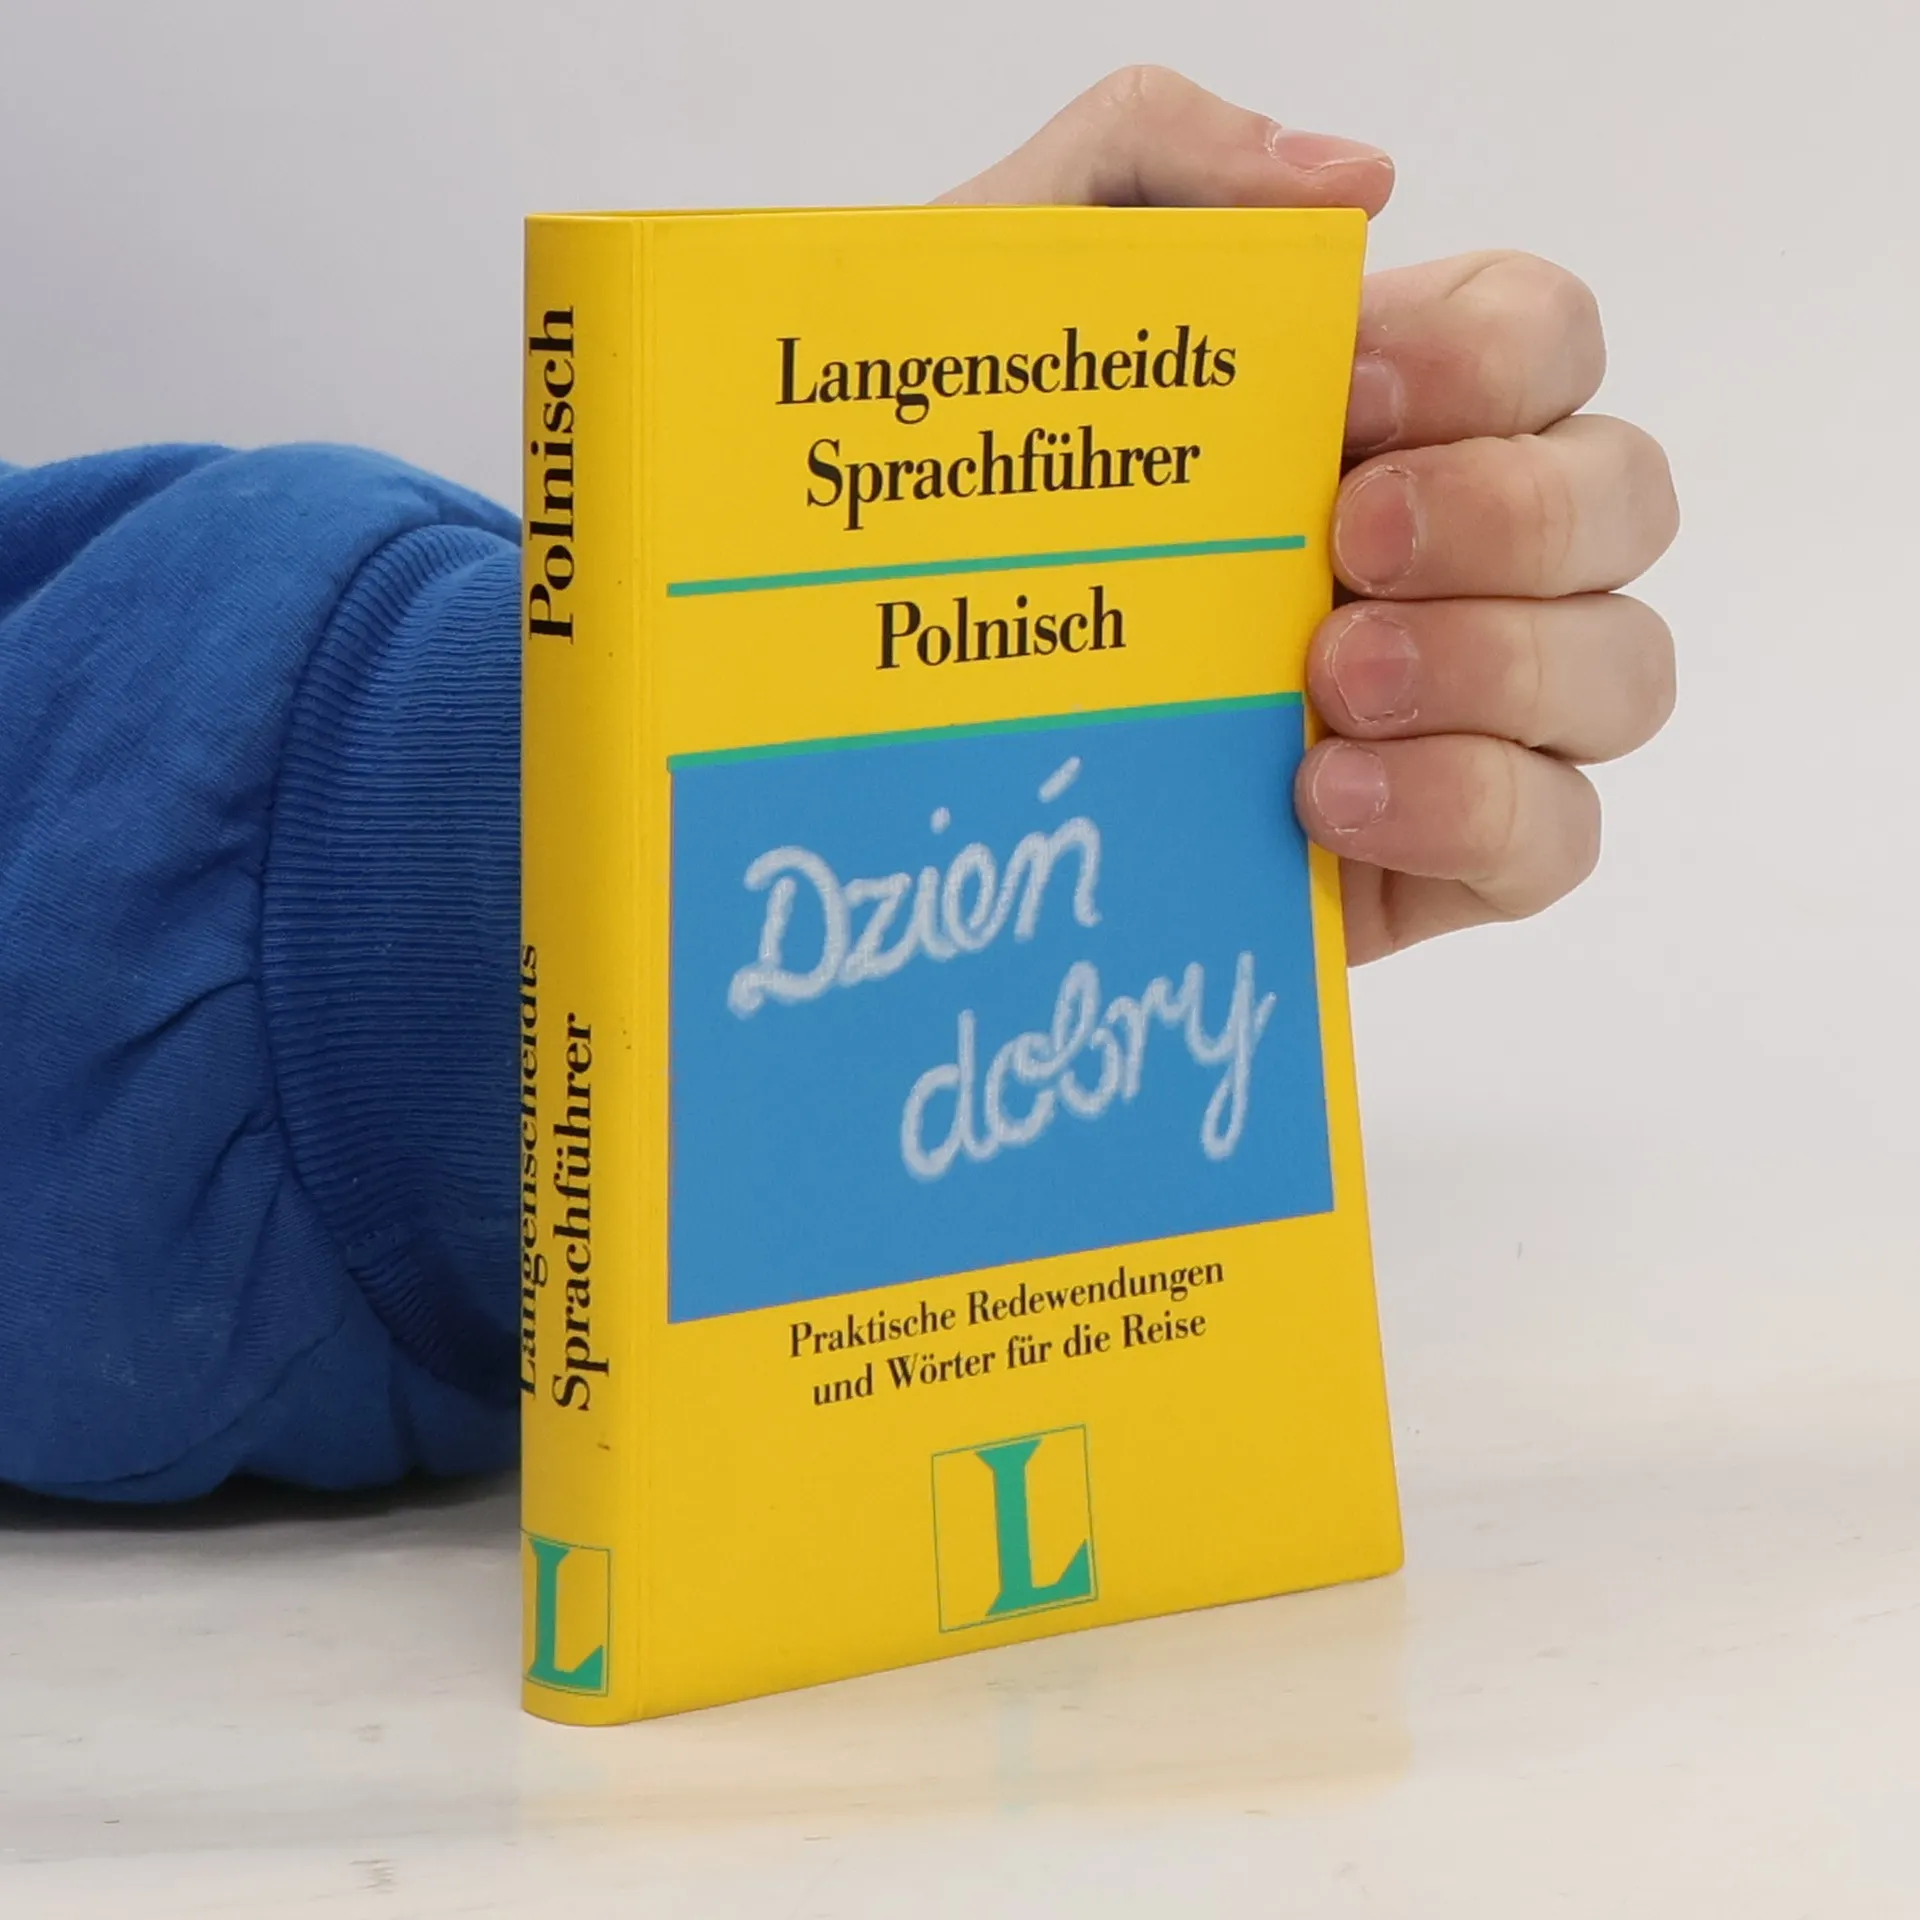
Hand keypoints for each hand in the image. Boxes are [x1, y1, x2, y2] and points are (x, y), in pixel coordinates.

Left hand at [940, 68, 1677, 962]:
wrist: (889, 718)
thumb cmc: (960, 505)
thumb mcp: (1001, 296)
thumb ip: (1148, 159)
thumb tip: (1356, 181)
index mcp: (1387, 411)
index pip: (1547, 339)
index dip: (1489, 357)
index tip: (1342, 396)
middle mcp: (1461, 551)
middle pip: (1623, 495)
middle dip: (1509, 513)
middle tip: (1343, 545)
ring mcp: (1469, 709)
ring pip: (1624, 670)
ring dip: (1496, 664)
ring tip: (1324, 687)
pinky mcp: (1444, 855)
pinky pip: (1556, 839)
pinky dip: (1472, 810)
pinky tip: (1327, 803)